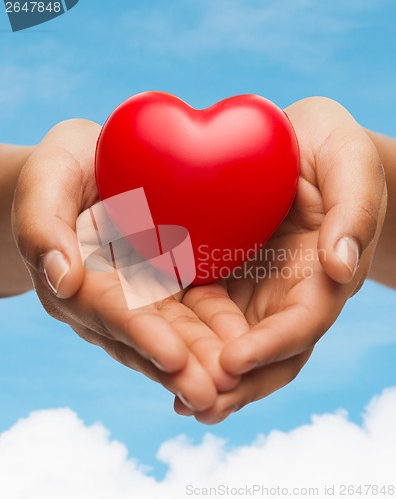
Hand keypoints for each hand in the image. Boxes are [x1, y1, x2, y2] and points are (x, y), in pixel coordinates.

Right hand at [11, 119, 241, 411]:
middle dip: (178, 367)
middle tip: (213, 395)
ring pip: (173, 334)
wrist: (93, 165)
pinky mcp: (169, 285)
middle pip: (145, 337)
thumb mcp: (48, 178)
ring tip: (233, 387)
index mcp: (79, 277)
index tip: (173, 357)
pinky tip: (243, 352)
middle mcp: (111, 297)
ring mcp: (142, 295)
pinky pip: (194, 312)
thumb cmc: (66, 166)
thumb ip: (43, 224)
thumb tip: (62, 279)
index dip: (140, 333)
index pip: (110, 310)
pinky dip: (216, 334)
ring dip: (202, 362)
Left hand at [175, 97, 386, 423]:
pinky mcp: (223, 275)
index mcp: (323, 275)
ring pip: (233, 343)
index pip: (303, 323)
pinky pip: (204, 314)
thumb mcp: (350, 165)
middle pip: (267, 353)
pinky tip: (156, 353)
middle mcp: (288, 293)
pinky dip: (185, 338)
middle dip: (236, 384)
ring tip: (175, 398)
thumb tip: (340, 267)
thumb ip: (354, 211)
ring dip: (207, 374)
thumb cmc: (333, 151)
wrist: (299, 144)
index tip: (234, 362)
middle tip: (196, 405)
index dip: (272, 346)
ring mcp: (254, 289)